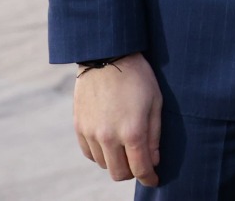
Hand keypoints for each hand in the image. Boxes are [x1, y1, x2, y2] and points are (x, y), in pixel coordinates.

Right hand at [73, 52, 162, 185]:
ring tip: (126, 148)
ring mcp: (91, 133)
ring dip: (116, 162)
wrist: (107, 55)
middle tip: (140, 163)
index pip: (140, 169)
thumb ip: (154, 135)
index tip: (154, 179)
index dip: (149, 177)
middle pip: (119, 173)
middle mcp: (109, 137)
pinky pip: (89, 153)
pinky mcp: (78, 127)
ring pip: (103, 164)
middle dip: (132, 172)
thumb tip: (153, 160)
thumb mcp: (155, 103)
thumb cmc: (137, 77)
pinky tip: (110, 143)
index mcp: (132, 132)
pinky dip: (100, 154)